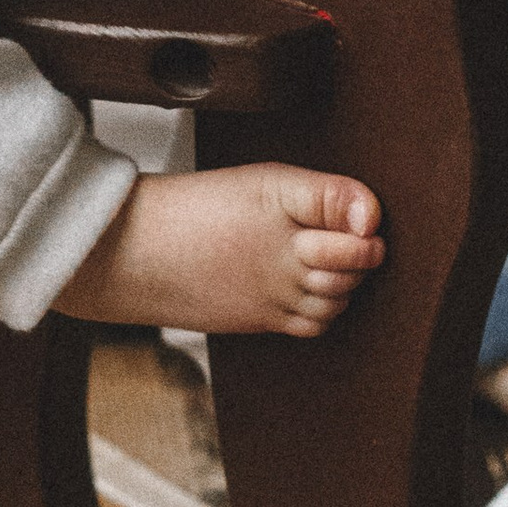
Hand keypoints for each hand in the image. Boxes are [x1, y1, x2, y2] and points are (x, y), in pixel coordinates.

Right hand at [56, 163, 385, 331]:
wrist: (136, 252)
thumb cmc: (196, 208)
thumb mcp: (264, 181)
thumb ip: (324, 195)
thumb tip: (372, 217)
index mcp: (288, 219)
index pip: (358, 228)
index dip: (368, 221)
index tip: (365, 217)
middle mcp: (286, 265)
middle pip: (353, 270)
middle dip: (363, 256)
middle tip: (358, 236)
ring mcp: (274, 298)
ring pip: (337, 300)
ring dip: (347, 283)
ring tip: (334, 258)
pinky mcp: (261, 320)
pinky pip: (311, 324)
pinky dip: (326, 309)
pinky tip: (313, 286)